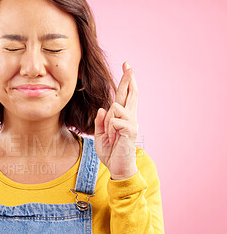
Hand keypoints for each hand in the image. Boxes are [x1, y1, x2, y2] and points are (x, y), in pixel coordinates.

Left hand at [94, 61, 138, 179]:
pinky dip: (110, 130)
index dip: (126, 82)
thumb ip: (101, 121)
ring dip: (108, 123)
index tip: (127, 67)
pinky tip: (112, 140)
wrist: (118, 168)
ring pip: (115, 107)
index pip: (125, 96)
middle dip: (128, 79)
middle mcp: (129, 117)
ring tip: (110, 137)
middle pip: (129, 94)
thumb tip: (102, 108)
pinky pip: (115, 120)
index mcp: (122, 118)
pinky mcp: (130, 130)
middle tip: (128, 65)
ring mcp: (131, 123)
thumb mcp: (101, 135)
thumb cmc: (111, 152)